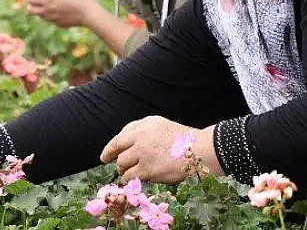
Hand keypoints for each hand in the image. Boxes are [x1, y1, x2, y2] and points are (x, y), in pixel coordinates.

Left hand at [25, 0, 98, 27]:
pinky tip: (61, 9)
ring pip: (40, 15)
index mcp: (47, 0)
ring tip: (52, 2)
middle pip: (30, 10)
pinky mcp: (59, 24)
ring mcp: (52, 19)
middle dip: (32, 3)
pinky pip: (50, 19)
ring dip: (41, 8)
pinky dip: (51, 14)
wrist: (89, 13)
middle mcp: (47, 11)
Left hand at [100, 116, 217, 184]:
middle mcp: (141, 137)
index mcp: (145, 125)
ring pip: (122, 164)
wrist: (200, 151)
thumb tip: (126, 146)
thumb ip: (144, 132)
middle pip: (117, 149)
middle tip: (115, 166)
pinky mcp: (148, 169)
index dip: (110, 147)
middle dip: (113, 159)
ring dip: (124, 171)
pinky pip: (131, 177)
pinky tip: (136, 180)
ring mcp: (143, 153)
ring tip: (130, 174)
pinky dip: (131, 180)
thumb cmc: (185, 142)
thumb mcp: (162, 126)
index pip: (120, 136)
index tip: (106, 155)